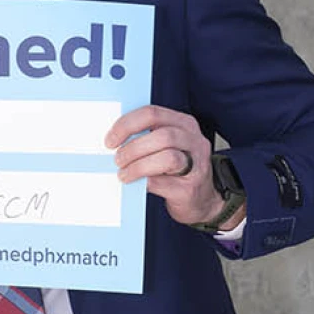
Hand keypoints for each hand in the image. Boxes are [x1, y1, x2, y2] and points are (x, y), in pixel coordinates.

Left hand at [106, 106, 241, 228]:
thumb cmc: (178, 169)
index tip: (110, 140)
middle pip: (161, 136)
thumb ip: (147, 137)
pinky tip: (138, 184)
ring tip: (124, 174)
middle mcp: (194, 141)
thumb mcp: (167, 146)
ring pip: (167, 158)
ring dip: (138, 166)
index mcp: (184, 124)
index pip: (152, 114)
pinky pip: (165, 183)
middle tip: (118, 159)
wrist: (202, 199)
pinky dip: (146, 183)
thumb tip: (113, 140)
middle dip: (133, 148)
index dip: (127, 125)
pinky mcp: (191, 188)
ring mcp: (197, 165)